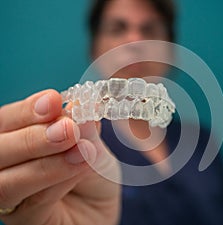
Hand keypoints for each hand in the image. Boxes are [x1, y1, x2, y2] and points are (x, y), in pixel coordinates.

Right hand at [0, 90, 119, 224]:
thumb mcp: (93, 146)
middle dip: (33, 137)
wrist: (101, 210)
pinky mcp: (25, 220)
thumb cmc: (92, 175)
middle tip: (68, 129)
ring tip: (81, 149)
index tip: (53, 100)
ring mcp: (13, 197)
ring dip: (46, 162)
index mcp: (19, 139)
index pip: (7, 121)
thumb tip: (81, 105)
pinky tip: (82, 166)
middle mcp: (8, 167)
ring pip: (6, 181)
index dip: (26, 111)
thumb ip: (84, 130)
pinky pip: (33, 202)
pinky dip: (58, 180)